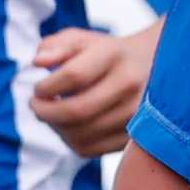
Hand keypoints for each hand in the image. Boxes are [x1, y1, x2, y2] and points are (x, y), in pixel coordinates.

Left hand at [31, 24, 154, 156]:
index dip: (46, 87)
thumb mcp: (81, 40)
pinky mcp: (133, 137)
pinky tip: (68, 127)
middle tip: (35, 106)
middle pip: (77, 110)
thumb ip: (55, 45)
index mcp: (115, 55)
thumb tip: (38, 61)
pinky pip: (90, 149)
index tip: (37, 89)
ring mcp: (136, 114)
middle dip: (45, 112)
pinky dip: (70, 141)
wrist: (154, 69)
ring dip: (56, 128)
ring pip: (81, 134)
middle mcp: (130, 84)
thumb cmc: (106, 54)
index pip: (73, 75)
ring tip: (51, 115)